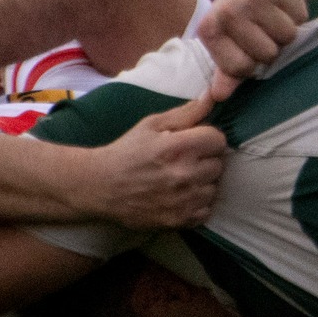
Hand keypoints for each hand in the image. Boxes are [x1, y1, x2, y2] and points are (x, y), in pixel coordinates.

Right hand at [72, 96, 226, 228]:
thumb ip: (186, 113)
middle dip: (206, 159)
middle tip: (186, 160)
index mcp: (178, 147)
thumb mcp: (151, 124)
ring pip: (214, 188)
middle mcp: (184, 174)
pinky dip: (197, 204)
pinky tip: (181, 196)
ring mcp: (182, 200)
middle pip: (219, 164)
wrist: (98, 186)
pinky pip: (205, 210)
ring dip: (203, 183)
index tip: (196, 142)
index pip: (218, 140)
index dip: (209, 139)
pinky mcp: (178, 220)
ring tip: (182, 178)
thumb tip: (212, 96)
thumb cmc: (126, 151)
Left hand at [199, 0, 307, 98]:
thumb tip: (218, 96)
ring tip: (274, 16)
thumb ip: (226, 70)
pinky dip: (297, 14)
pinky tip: (284, 4)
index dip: (252, 63)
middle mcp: (228, 11)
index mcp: (210, 28)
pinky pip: (300, 18)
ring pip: (287, 37)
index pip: (241, 68)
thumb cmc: (241, 12)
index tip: (249, 48)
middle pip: (268, 54)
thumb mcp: (228, 39)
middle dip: (271, 45)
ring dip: (286, 30)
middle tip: (263, 29)